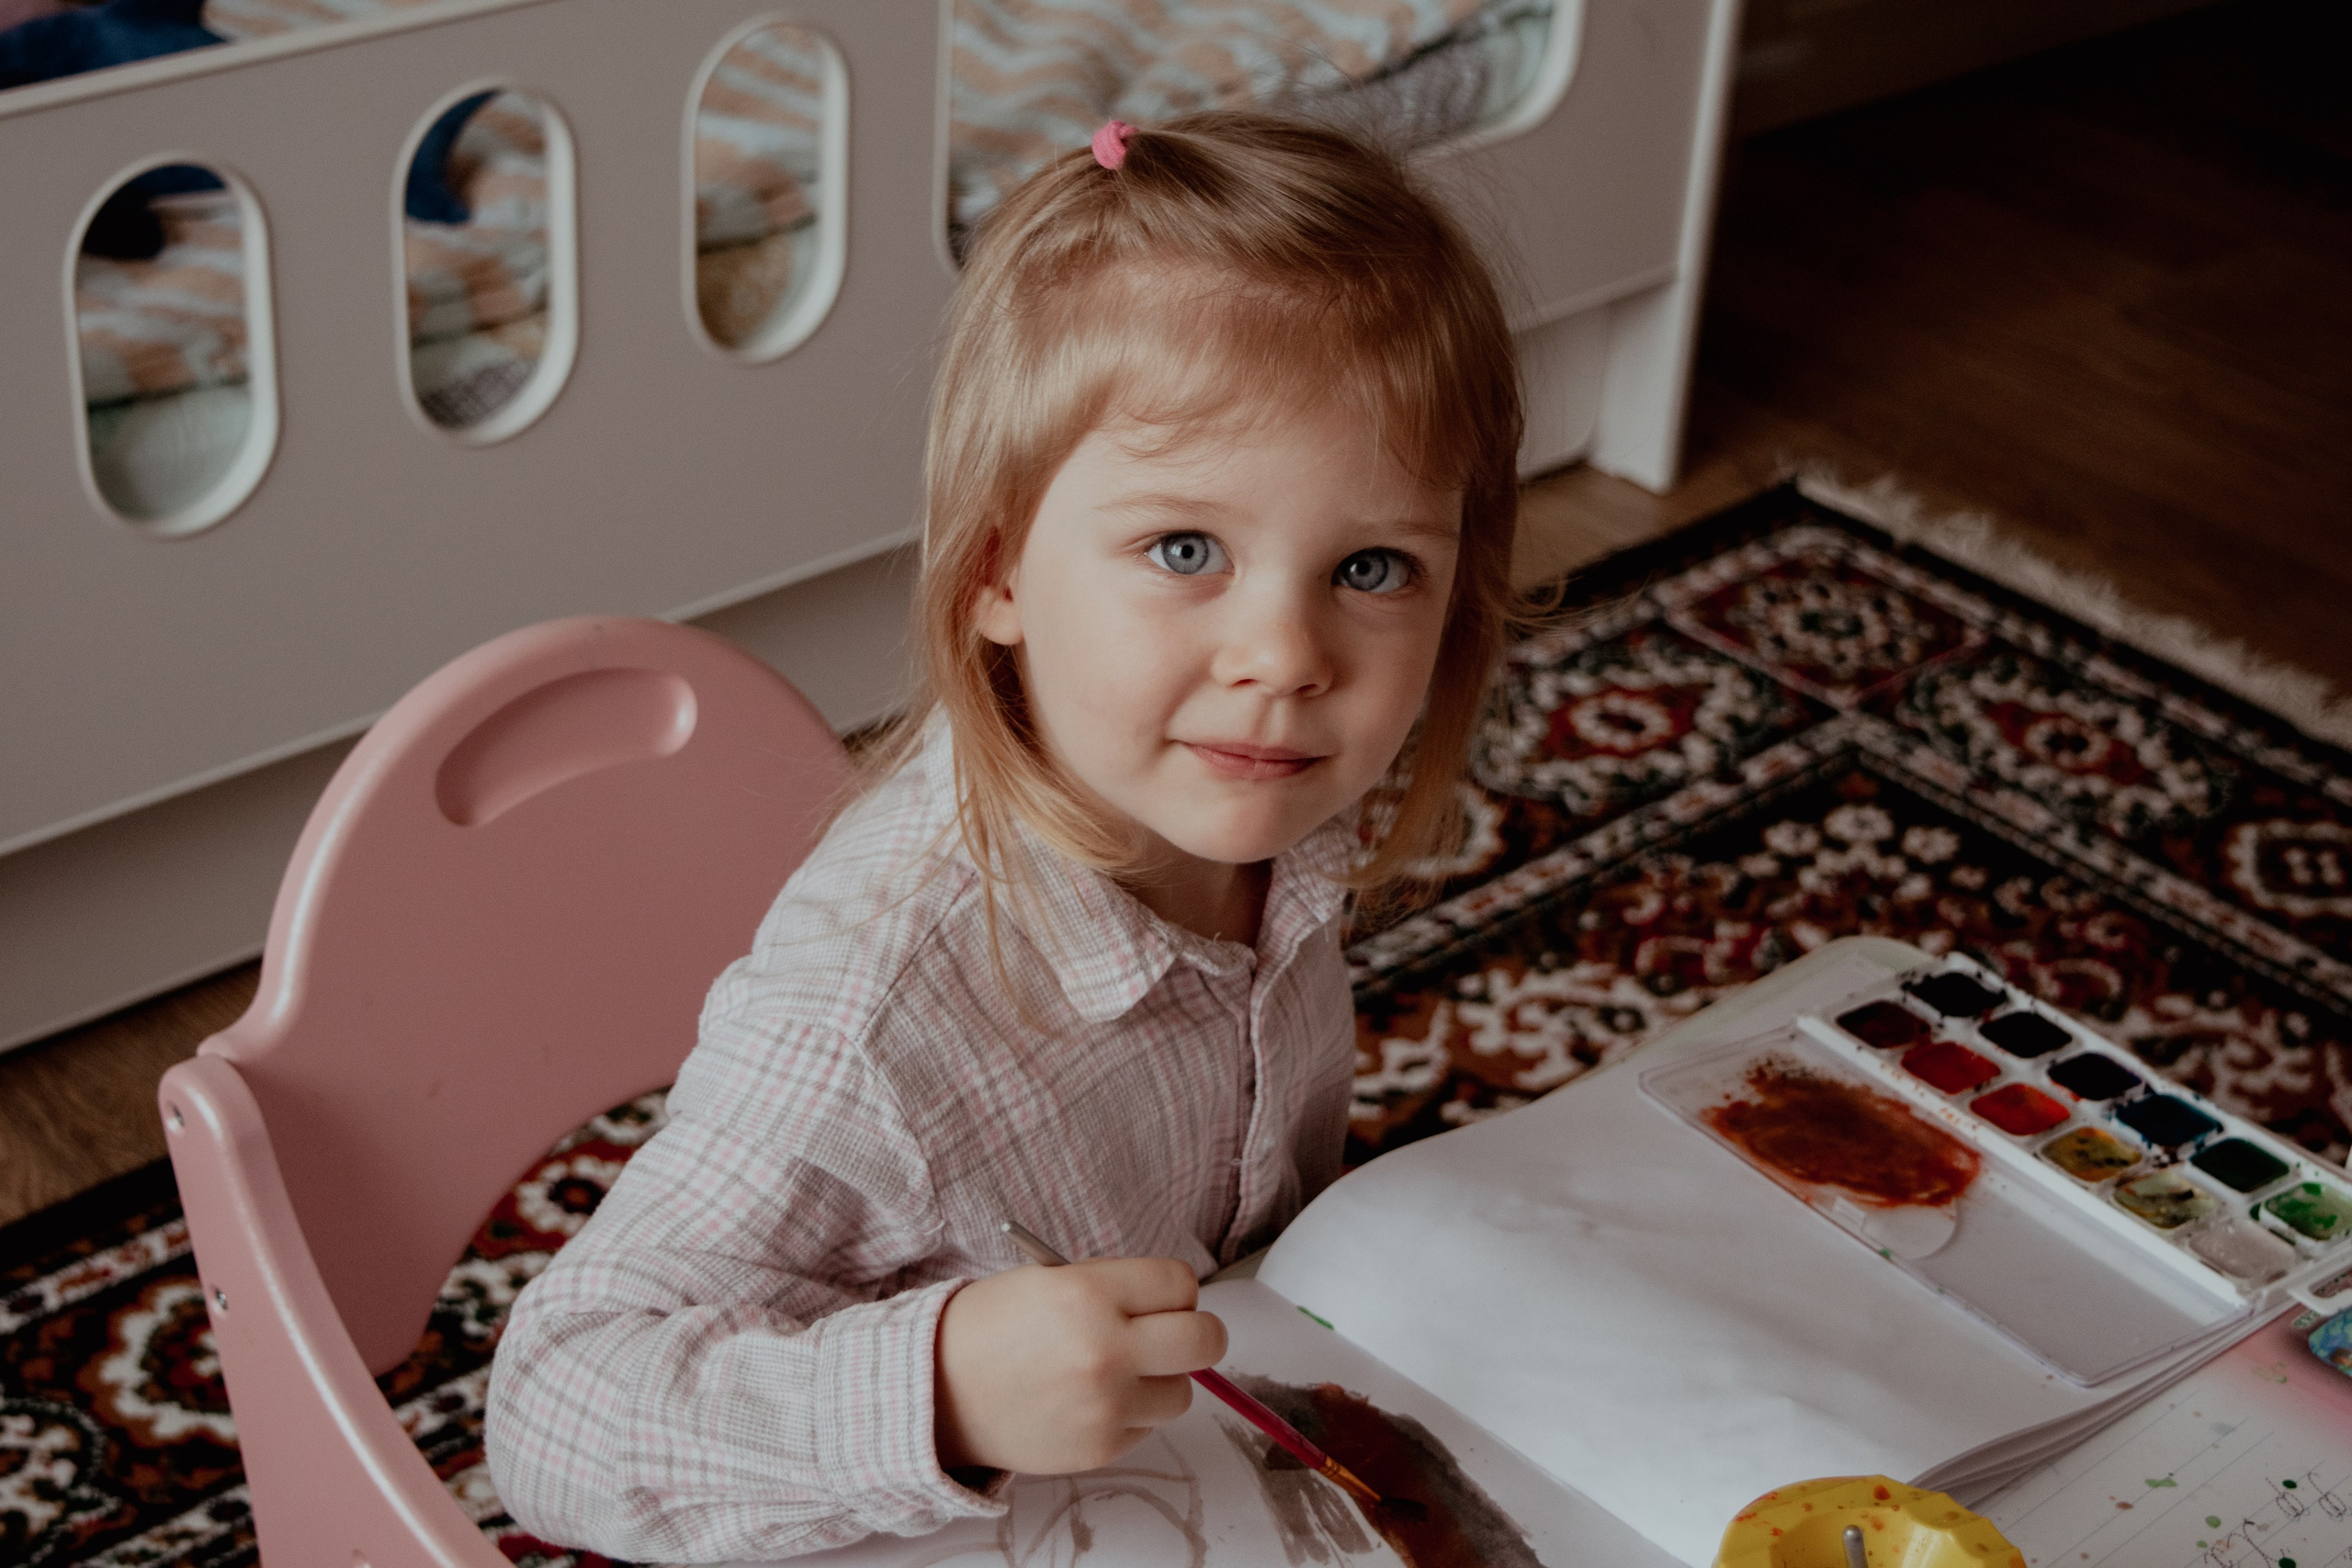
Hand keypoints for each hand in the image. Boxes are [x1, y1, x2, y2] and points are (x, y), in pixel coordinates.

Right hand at [934, 1256, 1227, 1474]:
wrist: (937, 1391)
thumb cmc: (991, 1328)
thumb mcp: (1051, 1281)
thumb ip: (1117, 1289)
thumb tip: (1178, 1306)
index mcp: (1090, 1294)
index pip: (1181, 1284)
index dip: (1175, 1290)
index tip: (1162, 1298)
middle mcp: (1105, 1350)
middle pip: (1206, 1341)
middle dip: (1197, 1334)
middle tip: (1175, 1335)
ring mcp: (1106, 1405)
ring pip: (1182, 1392)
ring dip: (1161, 1380)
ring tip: (1118, 1372)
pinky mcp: (1100, 1448)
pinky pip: (1146, 1427)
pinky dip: (1129, 1414)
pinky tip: (1088, 1401)